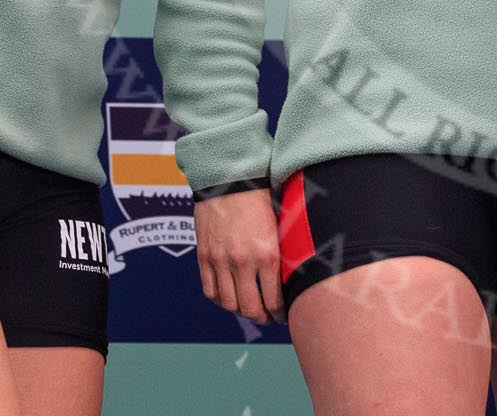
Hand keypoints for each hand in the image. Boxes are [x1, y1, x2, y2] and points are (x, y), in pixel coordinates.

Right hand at [193, 188, 282, 324]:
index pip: (275, 301)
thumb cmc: (261, 199)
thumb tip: (292, 280)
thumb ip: (283, 254)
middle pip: (251, 308)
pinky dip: (220, 299)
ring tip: (249, 309)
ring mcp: (221, 261)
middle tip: (268, 317)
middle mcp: (243, 262)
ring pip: (229, 304)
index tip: (284, 316)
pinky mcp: (204, 257)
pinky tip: (229, 297)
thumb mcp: (280, 227)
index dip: (281, 315)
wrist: (231, 179)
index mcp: (268, 254)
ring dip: (240, 311)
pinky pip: (210, 290)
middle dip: (262, 318)